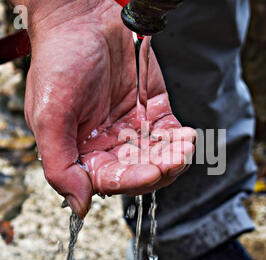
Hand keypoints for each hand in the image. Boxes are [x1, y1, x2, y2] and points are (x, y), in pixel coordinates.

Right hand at [24, 0, 195, 216]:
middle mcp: (109, 144)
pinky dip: (181, 139)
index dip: (134, 180)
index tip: (153, 172)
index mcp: (83, 152)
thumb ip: (60, 165)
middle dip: (161, 169)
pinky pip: (170, 134)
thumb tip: (79, 207)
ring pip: (159, 156)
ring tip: (186, 145)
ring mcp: (132, 129)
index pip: (112, 179)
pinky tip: (188, 135)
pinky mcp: (152, 111)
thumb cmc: (60, 62)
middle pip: (141, 172)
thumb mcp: (49, 115)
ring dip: (176, 156)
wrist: (82, 19)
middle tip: (177, 159)